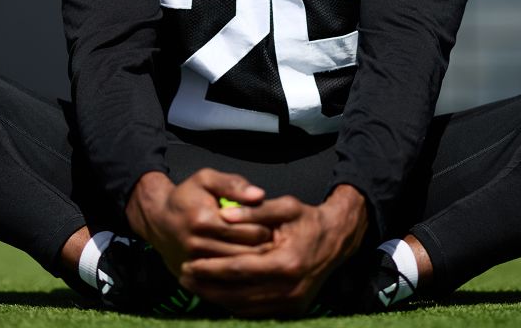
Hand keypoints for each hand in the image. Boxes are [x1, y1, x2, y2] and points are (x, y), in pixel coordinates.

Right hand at [124, 169, 272, 275]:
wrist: (157, 220)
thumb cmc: (187, 197)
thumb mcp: (206, 179)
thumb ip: (233, 184)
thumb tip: (260, 195)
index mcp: (204, 221)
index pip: (250, 232)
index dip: (267, 228)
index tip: (272, 224)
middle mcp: (198, 246)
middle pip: (247, 254)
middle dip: (264, 247)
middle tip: (273, 240)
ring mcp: (195, 264)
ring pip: (238, 270)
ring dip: (254, 262)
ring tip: (263, 251)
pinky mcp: (193, 277)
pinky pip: (224, 281)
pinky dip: (238, 274)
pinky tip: (245, 263)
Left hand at [179, 184, 368, 316]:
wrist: (337, 240)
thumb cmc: (308, 220)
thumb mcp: (285, 207)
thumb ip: (254, 210)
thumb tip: (224, 214)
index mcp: (287, 263)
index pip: (238, 270)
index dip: (210, 268)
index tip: (188, 263)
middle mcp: (290, 289)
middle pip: (237, 294)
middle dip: (207, 286)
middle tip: (183, 276)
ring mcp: (292, 303)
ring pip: (244, 307)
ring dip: (216, 298)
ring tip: (194, 285)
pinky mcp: (293, 310)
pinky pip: (256, 312)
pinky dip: (234, 304)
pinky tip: (217, 293)